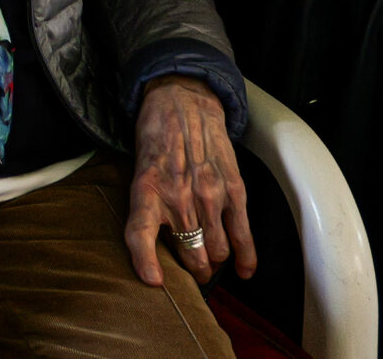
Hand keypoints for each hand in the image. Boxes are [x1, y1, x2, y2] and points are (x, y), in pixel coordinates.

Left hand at [126, 74, 254, 286]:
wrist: (182, 101)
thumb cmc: (156, 138)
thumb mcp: (138, 169)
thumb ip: (148, 205)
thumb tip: (157, 244)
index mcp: (147, 189)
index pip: (140, 233)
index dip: (145, 260)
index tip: (154, 281)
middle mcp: (179, 196)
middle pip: (190, 253)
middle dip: (192, 270)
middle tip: (191, 273)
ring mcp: (209, 195)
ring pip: (217, 250)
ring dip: (214, 262)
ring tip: (210, 263)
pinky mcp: (234, 190)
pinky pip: (243, 234)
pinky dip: (245, 258)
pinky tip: (242, 271)